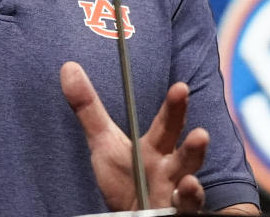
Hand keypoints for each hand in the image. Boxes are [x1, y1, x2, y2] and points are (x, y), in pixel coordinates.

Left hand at [60, 61, 208, 213]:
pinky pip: (182, 216)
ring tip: (190, 182)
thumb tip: (68, 67)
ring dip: (191, 189)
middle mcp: (172, 172)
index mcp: (157, 149)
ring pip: (189, 195)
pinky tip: (181, 203)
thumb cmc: (124, 178)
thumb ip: (89, 109)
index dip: (174, 108)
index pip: (167, 125)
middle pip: (185, 158)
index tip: (180, 88)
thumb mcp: (103, 143)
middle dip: (193, 147)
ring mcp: (175, 199)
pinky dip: (183, 211)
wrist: (130, 213)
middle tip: (200, 134)